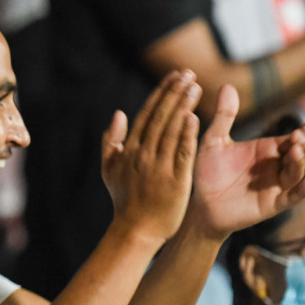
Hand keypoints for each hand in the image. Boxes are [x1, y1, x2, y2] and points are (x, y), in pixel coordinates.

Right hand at [101, 71, 201, 247]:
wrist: (135, 230)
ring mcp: (158, 166)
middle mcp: (143, 154)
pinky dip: (187, 135)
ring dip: (183, 106)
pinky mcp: (175, 180)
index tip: (175, 76)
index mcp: (129, 149)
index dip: (161, 93)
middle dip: (174, 93)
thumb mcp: (109, 169)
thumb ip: (111, 141)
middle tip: (188, 74)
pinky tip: (195, 118)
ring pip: (172, 130)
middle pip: (161, 117)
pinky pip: (182, 153)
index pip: (147, 114)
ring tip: (195, 87)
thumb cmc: (124, 201)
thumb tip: (118, 114)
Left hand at [189, 86, 304, 237]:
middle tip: (299, 136)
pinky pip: (292, 198)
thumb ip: (223, 116)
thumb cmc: (208, 172)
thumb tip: (227, 85)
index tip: (303, 126)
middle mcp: (275, 166)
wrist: (199, 205)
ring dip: (301, 162)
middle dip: (303, 145)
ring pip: (297, 173)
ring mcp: (276, 186)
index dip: (301, 133)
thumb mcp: (214, 141)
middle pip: (300, 153)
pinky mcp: (272, 204)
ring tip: (295, 151)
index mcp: (266, 149)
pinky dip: (303, 191)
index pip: (291, 139)